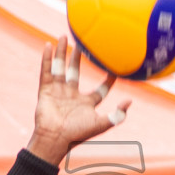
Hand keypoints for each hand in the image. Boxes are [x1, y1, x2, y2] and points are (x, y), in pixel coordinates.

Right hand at [26, 37, 129, 166]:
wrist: (55, 138)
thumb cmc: (78, 134)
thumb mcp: (101, 124)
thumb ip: (117, 115)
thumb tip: (130, 101)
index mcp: (87, 104)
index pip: (100, 89)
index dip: (108, 80)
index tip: (115, 68)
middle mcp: (72, 95)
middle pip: (76, 72)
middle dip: (78, 58)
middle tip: (82, 44)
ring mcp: (58, 92)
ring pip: (60, 68)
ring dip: (62, 53)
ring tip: (64, 36)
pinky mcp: (45, 91)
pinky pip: (46, 71)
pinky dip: (47, 59)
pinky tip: (49, 46)